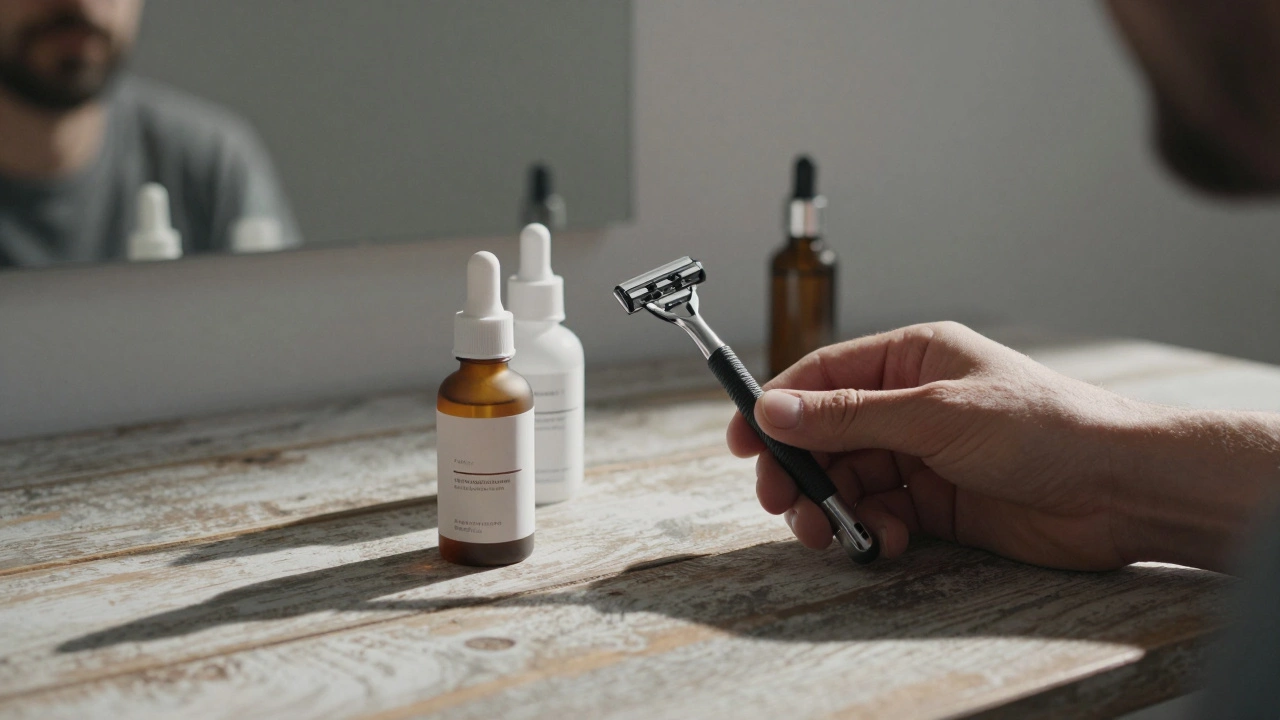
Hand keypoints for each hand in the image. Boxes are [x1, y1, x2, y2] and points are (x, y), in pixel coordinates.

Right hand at [728, 322, 1279, 571]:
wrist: (1118, 489)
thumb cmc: (1043, 427)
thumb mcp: (933, 414)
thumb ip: (849, 417)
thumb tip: (775, 411)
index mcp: (911, 358)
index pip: (823, 376)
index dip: (778, 407)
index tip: (742, 441)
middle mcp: (911, 403)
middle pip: (828, 434)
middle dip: (801, 469)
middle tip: (781, 501)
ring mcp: (924, 454)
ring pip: (850, 478)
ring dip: (834, 506)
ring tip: (833, 531)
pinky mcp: (939, 502)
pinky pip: (881, 512)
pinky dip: (872, 528)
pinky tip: (887, 538)